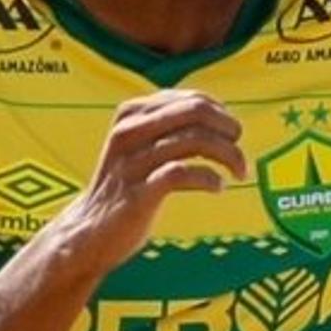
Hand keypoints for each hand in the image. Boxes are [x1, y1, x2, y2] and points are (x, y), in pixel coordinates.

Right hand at [56, 92, 248, 272]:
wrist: (90, 231)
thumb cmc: (125, 187)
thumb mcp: (141, 146)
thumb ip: (170, 129)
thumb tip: (220, 118)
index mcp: (132, 114)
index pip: (190, 99)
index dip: (222, 114)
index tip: (233, 134)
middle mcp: (129, 131)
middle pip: (195, 112)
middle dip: (228, 129)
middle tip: (240, 151)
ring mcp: (132, 161)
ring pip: (194, 140)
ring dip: (228, 155)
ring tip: (239, 172)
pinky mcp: (138, 192)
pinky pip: (183, 173)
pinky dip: (209, 178)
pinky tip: (218, 187)